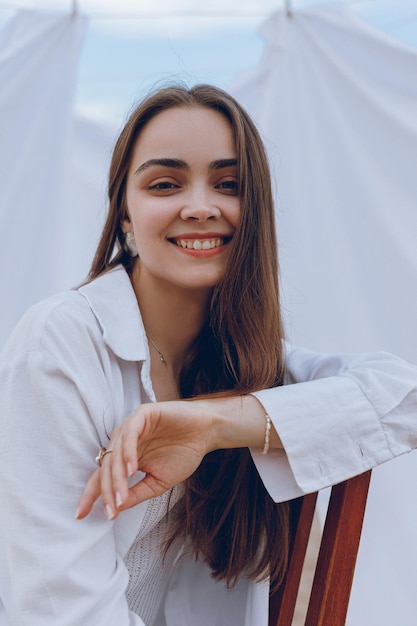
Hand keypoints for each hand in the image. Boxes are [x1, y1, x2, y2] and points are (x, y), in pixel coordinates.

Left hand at [76, 400, 214, 520]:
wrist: (206, 432)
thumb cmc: (184, 454)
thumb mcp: (158, 482)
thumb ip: (136, 493)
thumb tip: (115, 509)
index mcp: (125, 456)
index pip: (101, 476)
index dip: (91, 494)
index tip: (80, 515)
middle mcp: (123, 441)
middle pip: (105, 467)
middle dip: (107, 491)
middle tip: (111, 510)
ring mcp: (131, 426)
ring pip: (115, 452)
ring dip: (116, 477)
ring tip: (120, 496)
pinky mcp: (142, 414)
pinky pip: (129, 434)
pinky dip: (128, 452)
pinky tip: (132, 469)